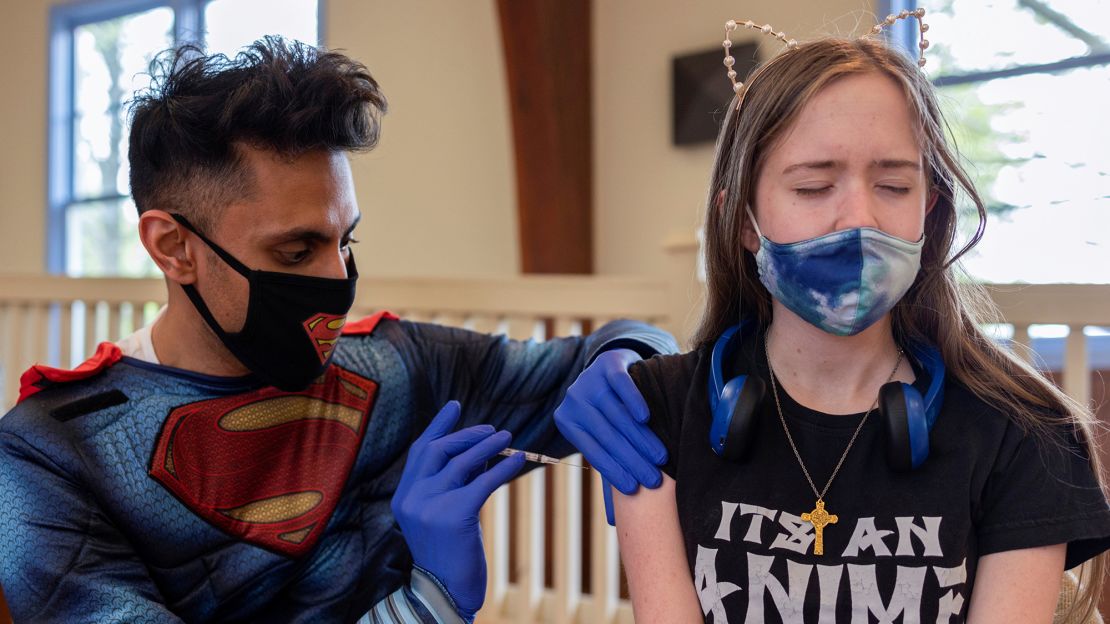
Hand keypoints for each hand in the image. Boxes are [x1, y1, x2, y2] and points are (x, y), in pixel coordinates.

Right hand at [391, 401, 525, 618]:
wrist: (446, 594)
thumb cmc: (450, 555)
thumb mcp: (444, 514)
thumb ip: (452, 484)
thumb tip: (481, 451)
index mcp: (404, 497)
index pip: (420, 450)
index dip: (439, 426)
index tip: (455, 405)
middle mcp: (412, 498)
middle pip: (438, 450)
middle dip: (467, 434)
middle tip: (493, 430)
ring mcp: (429, 506)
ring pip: (462, 463)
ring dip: (488, 446)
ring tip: (508, 438)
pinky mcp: (453, 514)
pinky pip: (483, 482)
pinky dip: (504, 468)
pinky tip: (519, 461)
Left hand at [554, 348, 666, 493]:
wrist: (611, 369)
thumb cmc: (609, 415)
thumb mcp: (604, 439)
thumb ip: (610, 469)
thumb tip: (613, 524)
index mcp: (567, 421)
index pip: (593, 451)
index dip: (613, 470)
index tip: (634, 489)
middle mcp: (574, 400)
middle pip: (606, 435)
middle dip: (631, 459)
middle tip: (653, 479)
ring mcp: (588, 380)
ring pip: (616, 414)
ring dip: (639, 438)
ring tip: (659, 458)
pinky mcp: (606, 365)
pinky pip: (619, 385)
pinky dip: (632, 401)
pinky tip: (645, 418)